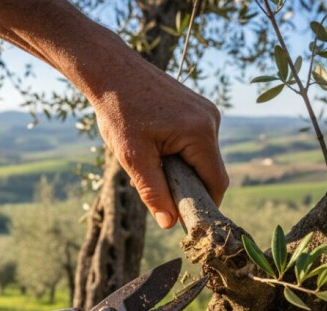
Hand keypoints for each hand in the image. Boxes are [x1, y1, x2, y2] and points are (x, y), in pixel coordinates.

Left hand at [91, 59, 228, 228]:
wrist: (110, 70)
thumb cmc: (119, 110)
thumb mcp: (133, 157)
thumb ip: (153, 192)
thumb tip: (169, 224)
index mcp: (200, 133)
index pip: (216, 183)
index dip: (202, 205)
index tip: (182, 218)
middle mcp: (211, 120)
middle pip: (209, 171)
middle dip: (186, 185)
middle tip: (154, 187)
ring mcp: (206, 112)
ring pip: (202, 157)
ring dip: (180, 168)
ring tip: (148, 160)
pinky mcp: (197, 108)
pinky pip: (196, 142)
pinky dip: (179, 153)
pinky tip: (153, 146)